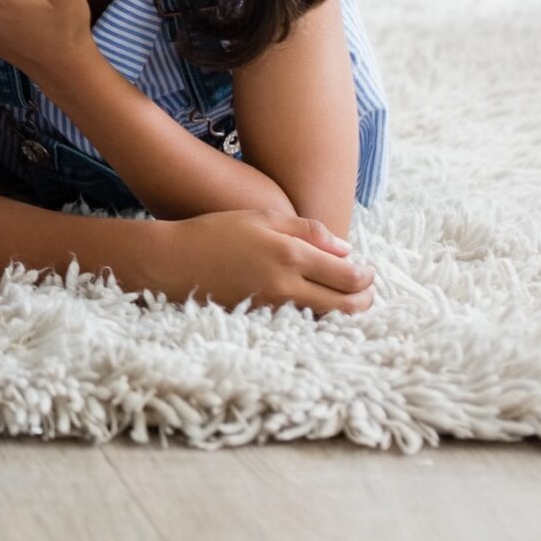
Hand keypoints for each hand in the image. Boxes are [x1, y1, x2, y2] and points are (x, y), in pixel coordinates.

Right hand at [154, 209, 374, 315]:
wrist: (171, 262)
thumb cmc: (214, 232)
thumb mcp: (260, 216)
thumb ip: (306, 230)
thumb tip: (346, 251)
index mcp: (290, 255)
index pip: (348, 276)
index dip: (366, 277)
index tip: (369, 272)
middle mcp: (286, 286)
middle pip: (345, 305)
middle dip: (364, 299)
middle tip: (368, 290)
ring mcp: (274, 308)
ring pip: (327, 318)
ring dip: (344, 310)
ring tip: (348, 298)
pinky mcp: (262, 321)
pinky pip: (303, 323)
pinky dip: (318, 316)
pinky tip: (316, 306)